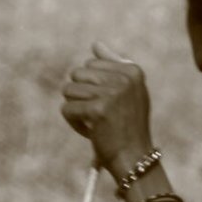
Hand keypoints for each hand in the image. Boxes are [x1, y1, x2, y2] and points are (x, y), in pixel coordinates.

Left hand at [61, 44, 153, 173]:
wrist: (134, 157)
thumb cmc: (128, 126)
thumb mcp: (127, 92)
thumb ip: (113, 65)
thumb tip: (96, 44)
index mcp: (133, 70)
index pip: (92, 64)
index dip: (94, 85)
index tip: (110, 103)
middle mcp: (124, 78)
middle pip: (77, 74)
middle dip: (81, 95)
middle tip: (99, 114)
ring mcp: (111, 93)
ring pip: (69, 90)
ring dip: (77, 109)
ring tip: (94, 122)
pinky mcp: (97, 110)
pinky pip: (67, 108)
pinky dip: (74, 123)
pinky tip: (91, 132)